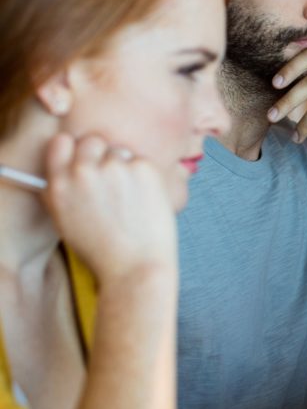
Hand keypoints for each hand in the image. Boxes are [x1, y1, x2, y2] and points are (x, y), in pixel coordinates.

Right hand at [42, 133, 177, 287]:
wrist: (135, 267)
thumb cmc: (102, 250)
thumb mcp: (66, 220)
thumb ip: (63, 189)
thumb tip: (69, 166)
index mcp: (59, 185)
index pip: (61, 142)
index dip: (74, 150)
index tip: (84, 160)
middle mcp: (83, 172)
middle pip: (92, 141)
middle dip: (102, 155)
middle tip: (113, 180)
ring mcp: (114, 168)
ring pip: (120, 152)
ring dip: (125, 167)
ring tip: (130, 199)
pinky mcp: (143, 168)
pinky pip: (142, 161)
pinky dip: (145, 175)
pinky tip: (145, 200)